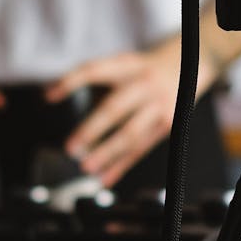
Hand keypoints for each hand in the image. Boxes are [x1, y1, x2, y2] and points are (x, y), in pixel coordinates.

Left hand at [43, 47, 180, 186]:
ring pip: (130, 134)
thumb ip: (96, 77)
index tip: (49, 95)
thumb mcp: (124, 63)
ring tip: (86, 167)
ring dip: (107, 153)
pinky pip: (141, 148)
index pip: (95, 69)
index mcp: (127, 64)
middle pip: (115, 108)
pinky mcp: (168, 125)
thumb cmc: (145, 69)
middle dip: (91, 129)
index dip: (70, 81)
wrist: (191, 64)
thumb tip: (53, 94)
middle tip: (71, 147)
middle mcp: (144, 83)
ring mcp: (159, 105)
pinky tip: (106, 177)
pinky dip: (122, 165)